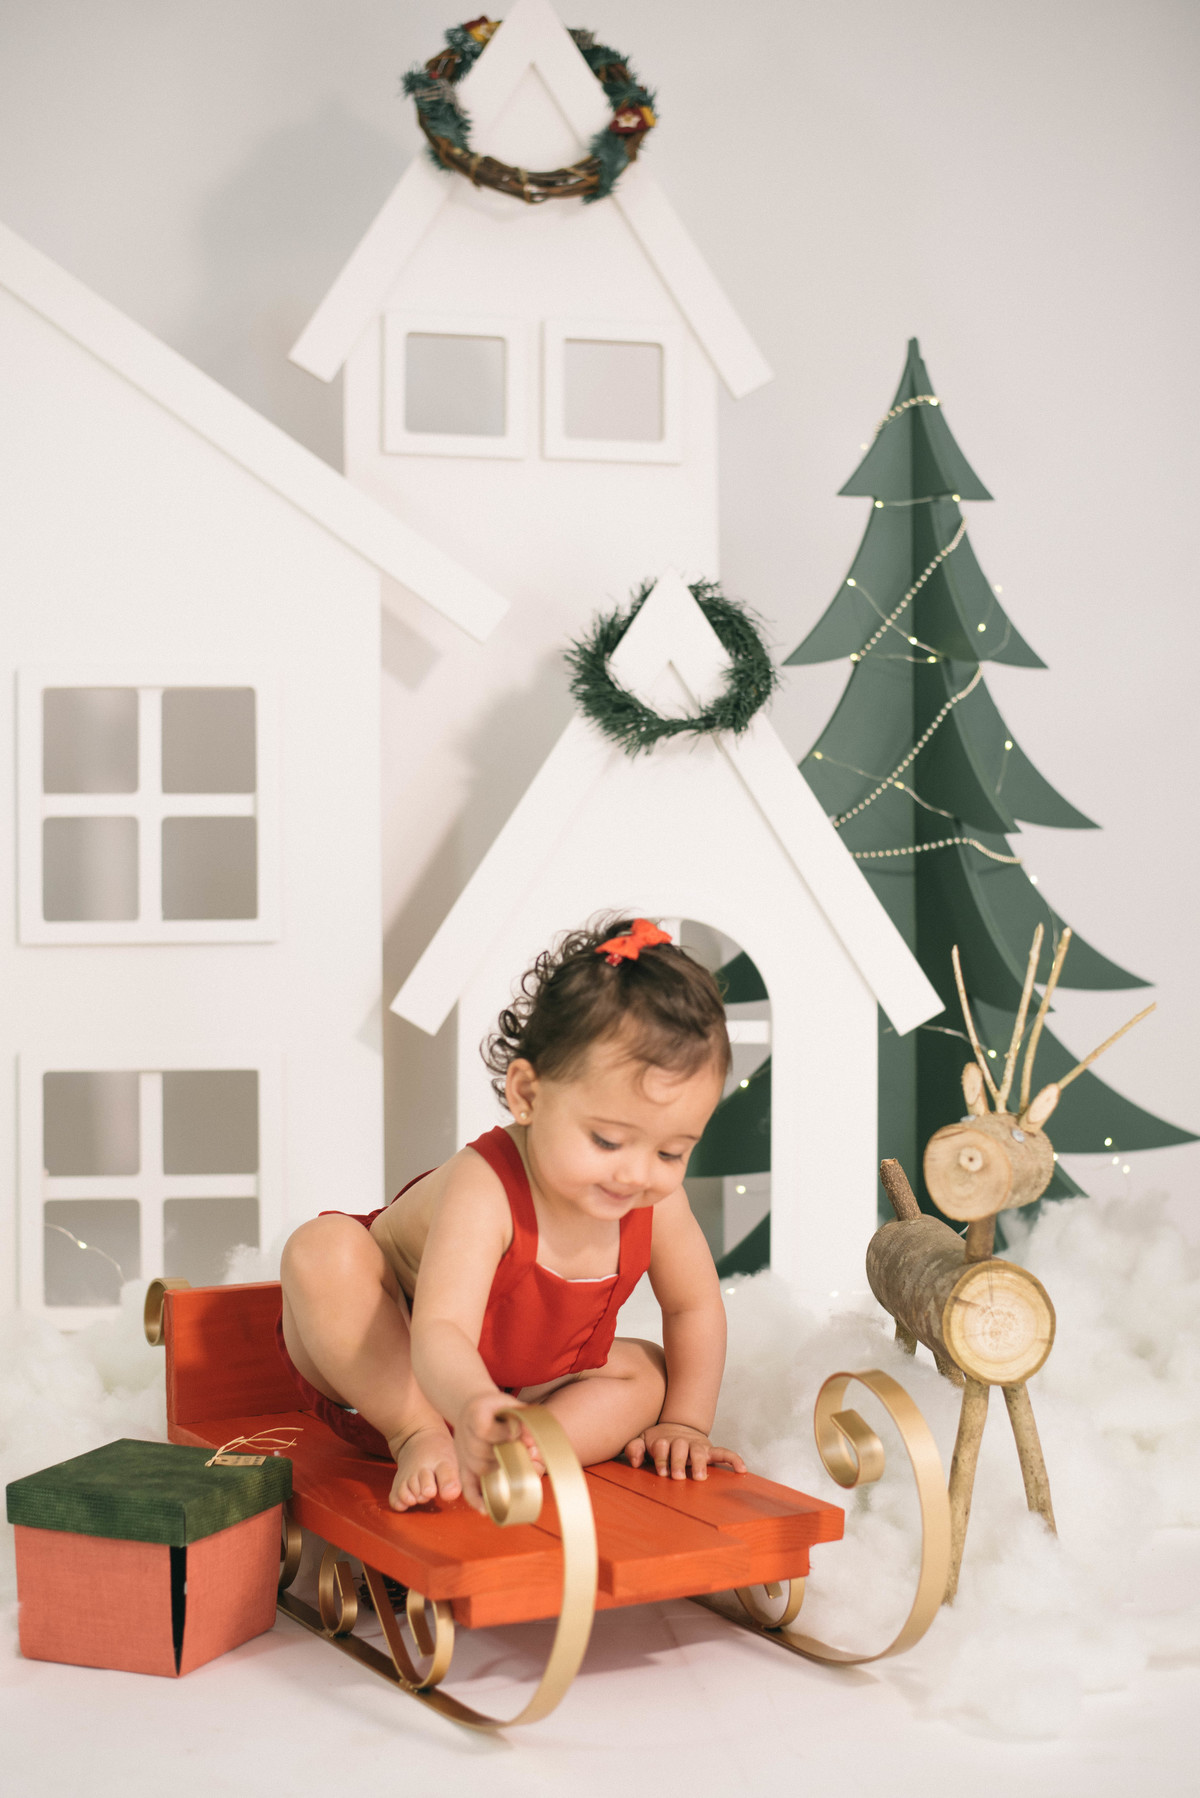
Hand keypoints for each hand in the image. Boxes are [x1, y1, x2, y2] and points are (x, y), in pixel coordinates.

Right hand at [455, 1391, 544, 1512]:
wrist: (475, 1407)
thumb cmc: (498, 1408)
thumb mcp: (511, 1405)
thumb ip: (524, 1421)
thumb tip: (533, 1445)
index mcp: (475, 1414)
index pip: (485, 1430)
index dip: (505, 1433)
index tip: (516, 1432)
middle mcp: (465, 1434)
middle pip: (483, 1452)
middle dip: (505, 1454)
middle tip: (519, 1452)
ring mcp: (462, 1452)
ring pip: (480, 1469)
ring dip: (498, 1472)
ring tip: (513, 1468)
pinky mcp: (463, 1466)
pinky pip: (467, 1485)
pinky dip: (476, 1499)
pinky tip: (486, 1509)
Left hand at [624, 1421, 746, 1481]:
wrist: (676, 1428)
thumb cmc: (657, 1441)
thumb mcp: (642, 1440)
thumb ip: (635, 1448)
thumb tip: (635, 1460)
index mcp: (665, 1440)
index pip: (663, 1447)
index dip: (662, 1458)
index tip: (661, 1471)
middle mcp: (682, 1442)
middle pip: (681, 1448)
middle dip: (679, 1462)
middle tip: (677, 1476)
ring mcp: (697, 1446)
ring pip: (700, 1452)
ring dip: (700, 1463)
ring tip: (700, 1477)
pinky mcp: (709, 1451)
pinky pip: (724, 1453)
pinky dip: (733, 1459)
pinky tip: (741, 1469)